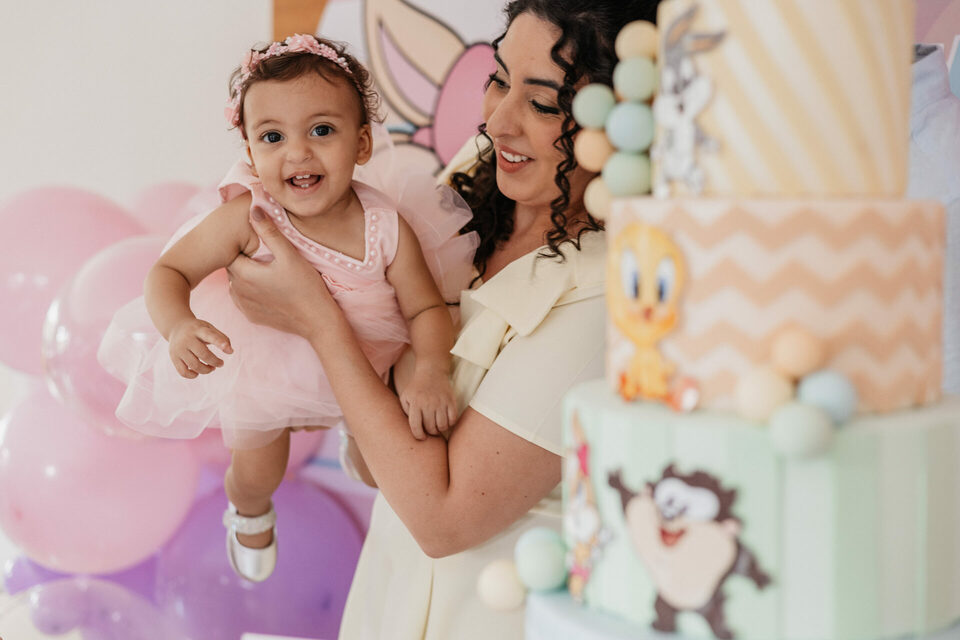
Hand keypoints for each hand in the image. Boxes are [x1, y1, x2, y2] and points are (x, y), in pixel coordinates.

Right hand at [168, 318, 231, 377]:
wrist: (176, 327)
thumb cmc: (198, 330)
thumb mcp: (209, 328)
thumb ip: (222, 338)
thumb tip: (230, 351)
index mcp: (198, 329)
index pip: (210, 336)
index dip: (220, 343)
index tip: (229, 351)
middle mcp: (187, 339)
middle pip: (203, 354)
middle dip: (215, 362)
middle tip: (221, 363)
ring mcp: (179, 349)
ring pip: (194, 365)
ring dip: (206, 370)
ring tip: (212, 368)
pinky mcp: (174, 358)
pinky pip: (183, 372)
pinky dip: (193, 375)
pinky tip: (198, 372)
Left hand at [226, 206, 332, 338]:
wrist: (317, 320)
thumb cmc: (306, 286)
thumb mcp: (289, 255)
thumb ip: (269, 232)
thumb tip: (254, 208)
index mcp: (244, 273)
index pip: (232, 252)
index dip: (243, 245)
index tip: (257, 243)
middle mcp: (238, 291)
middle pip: (234, 267)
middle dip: (245, 259)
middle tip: (265, 255)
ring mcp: (244, 306)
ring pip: (237, 283)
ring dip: (247, 275)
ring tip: (267, 271)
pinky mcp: (252, 316)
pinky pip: (244, 298)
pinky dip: (251, 291)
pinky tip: (268, 288)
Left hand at [399, 366, 457, 438]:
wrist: (432, 371)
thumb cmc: (416, 388)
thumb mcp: (405, 397)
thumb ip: (406, 412)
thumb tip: (413, 429)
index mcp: (415, 403)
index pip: (416, 426)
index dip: (419, 436)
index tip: (421, 437)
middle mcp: (428, 403)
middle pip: (431, 428)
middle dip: (430, 433)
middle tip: (430, 430)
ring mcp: (441, 402)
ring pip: (443, 426)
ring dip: (440, 429)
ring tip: (437, 426)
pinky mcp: (451, 401)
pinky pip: (453, 419)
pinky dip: (450, 423)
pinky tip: (445, 420)